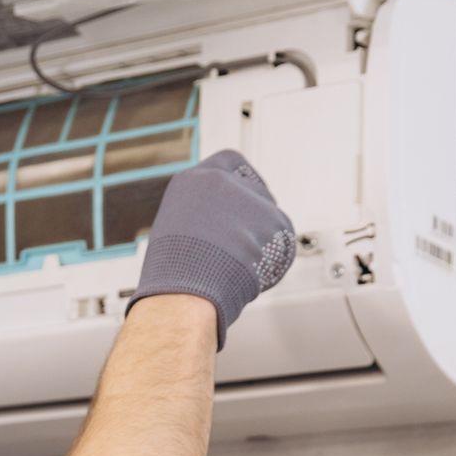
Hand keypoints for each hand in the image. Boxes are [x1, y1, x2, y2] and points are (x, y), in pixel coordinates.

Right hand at [125, 150, 296, 351]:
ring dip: (263, 239)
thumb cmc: (173, 275)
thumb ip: (200, 218)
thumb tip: (218, 230)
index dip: (242, 180)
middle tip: (251, 241)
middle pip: (254, 189)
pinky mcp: (272, 218)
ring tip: (241, 265)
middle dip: (256, 214)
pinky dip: (275, 256)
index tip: (247, 194)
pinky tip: (255, 271)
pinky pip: (282, 238)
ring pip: (269, 215)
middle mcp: (221, 182)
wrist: (186, 292)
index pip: (229, 163)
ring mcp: (248, 198)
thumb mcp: (176, 233)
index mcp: (192, 182)